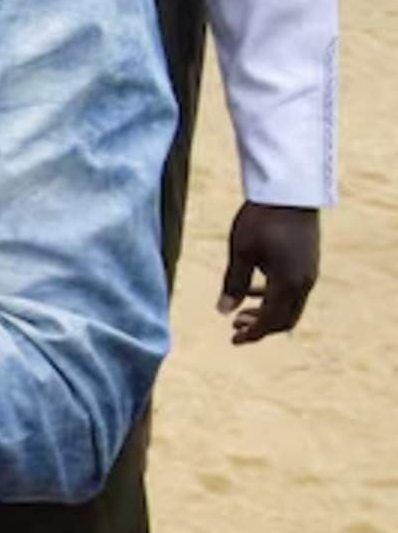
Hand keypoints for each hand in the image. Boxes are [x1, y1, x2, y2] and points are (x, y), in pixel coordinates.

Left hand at [218, 202, 319, 342]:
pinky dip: (275, 297)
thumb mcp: (242, 252)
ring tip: (240, 313)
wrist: (289, 192)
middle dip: (260, 327)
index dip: (253, 333)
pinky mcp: (308, 262)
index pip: (272, 320)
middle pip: (285, 318)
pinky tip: (255, 291)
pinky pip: (293, 290)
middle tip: (234, 328)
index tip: (234, 340)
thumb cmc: (261, 220)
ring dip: (267, 313)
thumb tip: (223, 312)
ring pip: (290, 305)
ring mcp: (309, 272)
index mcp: (288, 283)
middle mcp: (304, 282)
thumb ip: (234, 283)